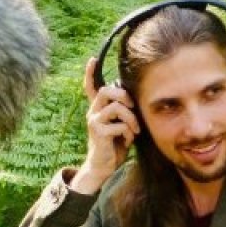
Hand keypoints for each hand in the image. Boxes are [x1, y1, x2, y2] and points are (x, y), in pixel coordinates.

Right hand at [70, 57, 139, 194]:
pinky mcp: (98, 132)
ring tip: (135, 130)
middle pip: (106, 90)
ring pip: (116, 106)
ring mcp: (94, 121)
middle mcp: (93, 112)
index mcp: (98, 109)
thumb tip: (134, 99)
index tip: (92, 59)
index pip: (91, 87)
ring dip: (131, 118)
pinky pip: (120, 124)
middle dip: (124, 95)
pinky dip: (129, 133)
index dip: (90, 73)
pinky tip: (128, 140)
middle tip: (133, 107)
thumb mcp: (122, 125)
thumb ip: (124, 112)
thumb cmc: (116, 146)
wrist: (104, 167)